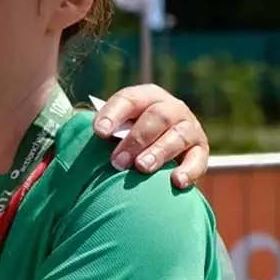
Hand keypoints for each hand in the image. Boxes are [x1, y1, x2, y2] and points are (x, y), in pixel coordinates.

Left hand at [93, 85, 207, 188]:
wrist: (156, 153)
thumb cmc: (125, 139)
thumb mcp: (115, 130)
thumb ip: (103, 132)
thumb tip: (78, 140)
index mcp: (145, 97)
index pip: (128, 99)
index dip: (113, 114)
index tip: (99, 132)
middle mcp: (171, 108)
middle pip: (156, 116)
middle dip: (136, 139)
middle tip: (118, 162)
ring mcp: (189, 128)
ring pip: (177, 136)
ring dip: (158, 152)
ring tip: (141, 168)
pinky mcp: (201, 150)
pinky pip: (199, 159)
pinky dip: (189, 170)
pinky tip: (176, 181)